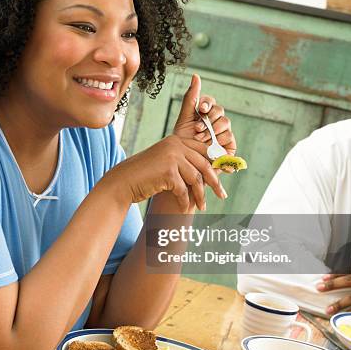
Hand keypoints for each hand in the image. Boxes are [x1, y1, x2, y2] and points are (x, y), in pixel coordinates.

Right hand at [102, 134, 227, 213]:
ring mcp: (171, 157)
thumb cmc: (146, 175)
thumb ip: (185, 162)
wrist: (123, 183)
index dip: (217, 162)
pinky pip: (184, 190)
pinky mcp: (168, 172)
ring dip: (201, 195)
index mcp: (176, 140)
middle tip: (222, 194)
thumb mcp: (166, 163)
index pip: (204, 149)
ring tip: (203, 207)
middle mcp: (175, 145)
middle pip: (204, 164)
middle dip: (214, 181)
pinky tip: (185, 209)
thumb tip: (211, 171)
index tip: (227, 172)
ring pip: (196, 178)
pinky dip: (185, 201)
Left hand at [172, 74, 235, 154]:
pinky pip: (229, 138)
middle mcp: (216, 122)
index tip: (200, 109)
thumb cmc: (183, 140)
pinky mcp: (229, 147)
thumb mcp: (185, 117)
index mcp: (206, 114)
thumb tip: (196, 75)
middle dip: (208, 119)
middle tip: (196, 129)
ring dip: (212, 131)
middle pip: (220, 112)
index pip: (211, 103)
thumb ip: (191, 97)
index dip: (207, 104)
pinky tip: (211, 145)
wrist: (183, 162)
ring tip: (200, 139)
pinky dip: (221, 140)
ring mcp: (224, 134)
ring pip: (225, 124)